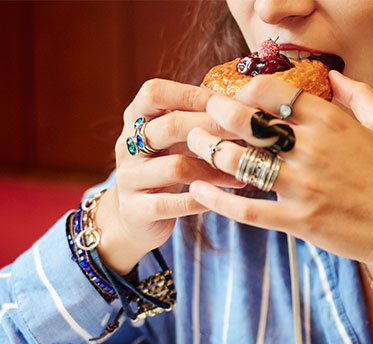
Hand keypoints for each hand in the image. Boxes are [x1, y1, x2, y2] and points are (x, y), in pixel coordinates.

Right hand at [96, 79, 244, 273]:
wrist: (132, 221)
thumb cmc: (163, 172)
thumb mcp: (172, 142)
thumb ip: (193, 122)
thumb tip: (240, 105)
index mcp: (134, 121)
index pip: (154, 93)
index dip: (190, 94)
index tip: (225, 105)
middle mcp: (127, 146)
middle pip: (168, 127)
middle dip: (211, 129)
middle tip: (245, 135)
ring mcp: (129, 178)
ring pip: (176, 167)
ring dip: (214, 169)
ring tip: (239, 173)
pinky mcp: (136, 210)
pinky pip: (173, 203)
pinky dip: (201, 200)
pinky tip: (222, 199)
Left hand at [186, 72, 372, 286]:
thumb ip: (361, 97)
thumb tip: (335, 76)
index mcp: (333, 123)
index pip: (274, 94)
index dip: (247, 90)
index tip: (236, 94)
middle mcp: (312, 150)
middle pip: (249, 123)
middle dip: (219, 113)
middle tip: (204, 112)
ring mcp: (303, 188)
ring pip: (241, 164)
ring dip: (211, 151)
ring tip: (194, 144)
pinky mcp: (299, 222)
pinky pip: (248, 211)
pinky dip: (218, 201)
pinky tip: (198, 190)